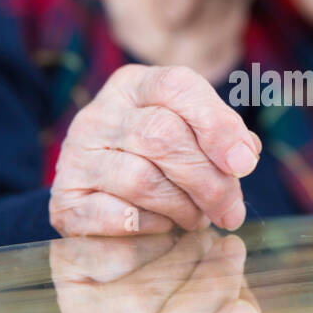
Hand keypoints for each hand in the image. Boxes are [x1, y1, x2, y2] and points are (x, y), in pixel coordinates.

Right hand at [49, 64, 260, 235]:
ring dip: (183, 208)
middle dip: (208, 180)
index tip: (245, 163)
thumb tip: (245, 153)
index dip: (217, 123)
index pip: (176, 86)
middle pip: (162, 136)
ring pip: (141, 180)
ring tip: (197, 219)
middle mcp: (98, 114)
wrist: (99, 196)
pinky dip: (152, 227)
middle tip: (231, 211)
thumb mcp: (188, 133)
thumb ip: (219, 136)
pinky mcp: (66, 200)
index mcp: (132, 85)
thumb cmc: (158, 160)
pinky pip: (119, 216)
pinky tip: (163, 227)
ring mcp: (75, 156)